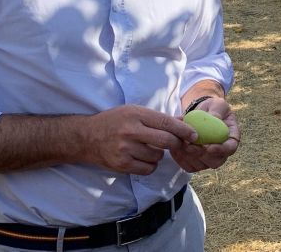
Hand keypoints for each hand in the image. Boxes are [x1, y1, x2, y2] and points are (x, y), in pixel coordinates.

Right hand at [82, 104, 197, 175]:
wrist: (86, 137)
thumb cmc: (114, 121)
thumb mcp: (134, 112)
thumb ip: (157, 118)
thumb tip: (183, 121)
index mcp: (136, 114)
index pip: (166, 122)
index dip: (184, 129)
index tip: (194, 135)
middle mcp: (131, 131)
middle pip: (166, 141)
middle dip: (177, 144)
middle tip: (178, 144)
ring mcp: (125, 149)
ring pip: (157, 156)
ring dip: (159, 155)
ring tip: (148, 148)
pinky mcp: (122, 164)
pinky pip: (148, 169)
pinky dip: (150, 165)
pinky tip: (142, 158)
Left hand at [169, 97, 239, 172]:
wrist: (200, 113)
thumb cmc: (213, 108)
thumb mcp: (218, 105)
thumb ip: (217, 111)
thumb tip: (214, 118)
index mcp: (231, 138)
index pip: (230, 148)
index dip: (221, 150)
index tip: (209, 147)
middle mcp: (222, 152)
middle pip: (216, 162)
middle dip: (202, 155)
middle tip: (190, 145)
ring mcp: (210, 159)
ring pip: (201, 166)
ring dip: (189, 156)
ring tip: (180, 143)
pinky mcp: (197, 162)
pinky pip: (189, 166)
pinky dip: (181, 159)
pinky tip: (175, 148)